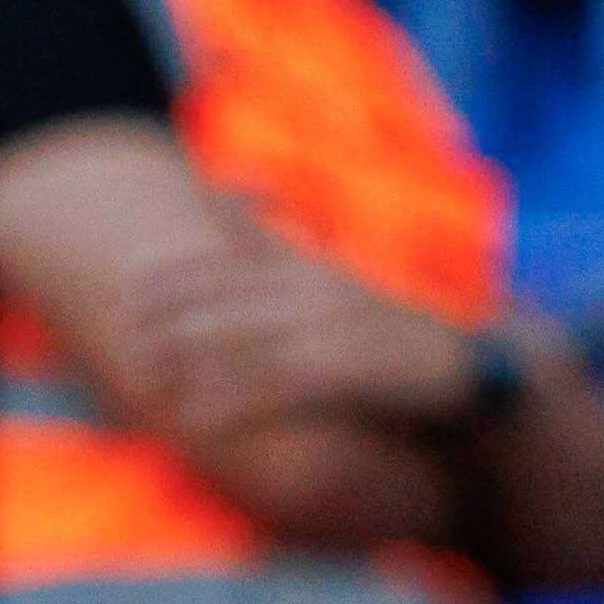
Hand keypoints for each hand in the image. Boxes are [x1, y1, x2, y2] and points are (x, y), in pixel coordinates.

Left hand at [126, 234, 461, 442]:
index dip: (176, 274)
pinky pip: (275, 389)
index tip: (132, 287)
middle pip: (224, 300)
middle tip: (125, 337)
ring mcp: (331, 331)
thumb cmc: (400, 328)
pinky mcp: (348, 373)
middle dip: (169, 318)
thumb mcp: (341, 275)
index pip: (229, 260)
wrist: (478, 365)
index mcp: (313, 267)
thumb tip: (236, 184)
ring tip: (147, 379)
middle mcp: (316, 291)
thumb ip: (284, 237)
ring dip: (189, 362)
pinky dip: (230, 403)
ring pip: (242, 343)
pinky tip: (195, 418)